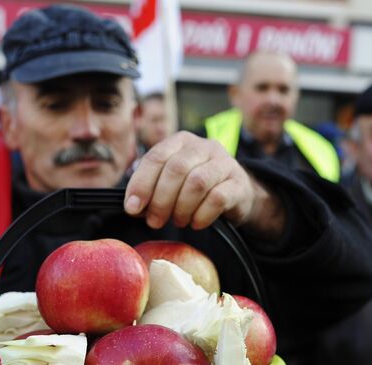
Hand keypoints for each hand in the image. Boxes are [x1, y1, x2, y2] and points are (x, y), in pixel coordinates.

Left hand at [124, 132, 284, 237]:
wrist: (236, 194)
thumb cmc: (196, 188)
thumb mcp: (173, 181)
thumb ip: (152, 188)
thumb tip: (133, 206)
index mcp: (182, 141)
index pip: (156, 156)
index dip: (141, 183)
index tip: (132, 208)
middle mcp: (204, 147)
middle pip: (176, 169)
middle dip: (161, 199)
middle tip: (155, 221)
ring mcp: (225, 163)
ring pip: (197, 182)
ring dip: (181, 208)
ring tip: (178, 221)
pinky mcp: (239, 183)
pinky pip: (217, 198)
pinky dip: (201, 215)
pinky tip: (196, 223)